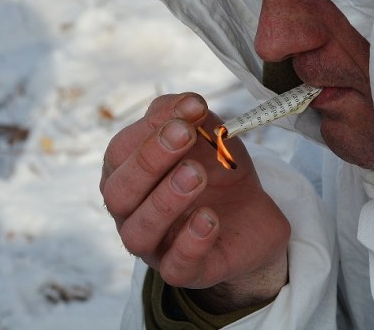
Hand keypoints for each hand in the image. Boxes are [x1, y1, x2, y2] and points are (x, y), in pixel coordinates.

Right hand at [100, 93, 290, 312]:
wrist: (254, 213)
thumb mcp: (208, 135)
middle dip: (149, 160)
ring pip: (139, 232)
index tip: (192, 109)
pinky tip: (209, 217)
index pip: (120, 152)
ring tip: (197, 174)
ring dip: (166, 199)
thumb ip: (189, 116)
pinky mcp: (187, 271)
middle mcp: (133, 213)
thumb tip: (185, 103)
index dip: (150, 128)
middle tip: (183, 135)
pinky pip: (176, 266)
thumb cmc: (218, 170)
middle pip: (119, 193)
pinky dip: (191, 241)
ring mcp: (156, 246)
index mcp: (130, 175)